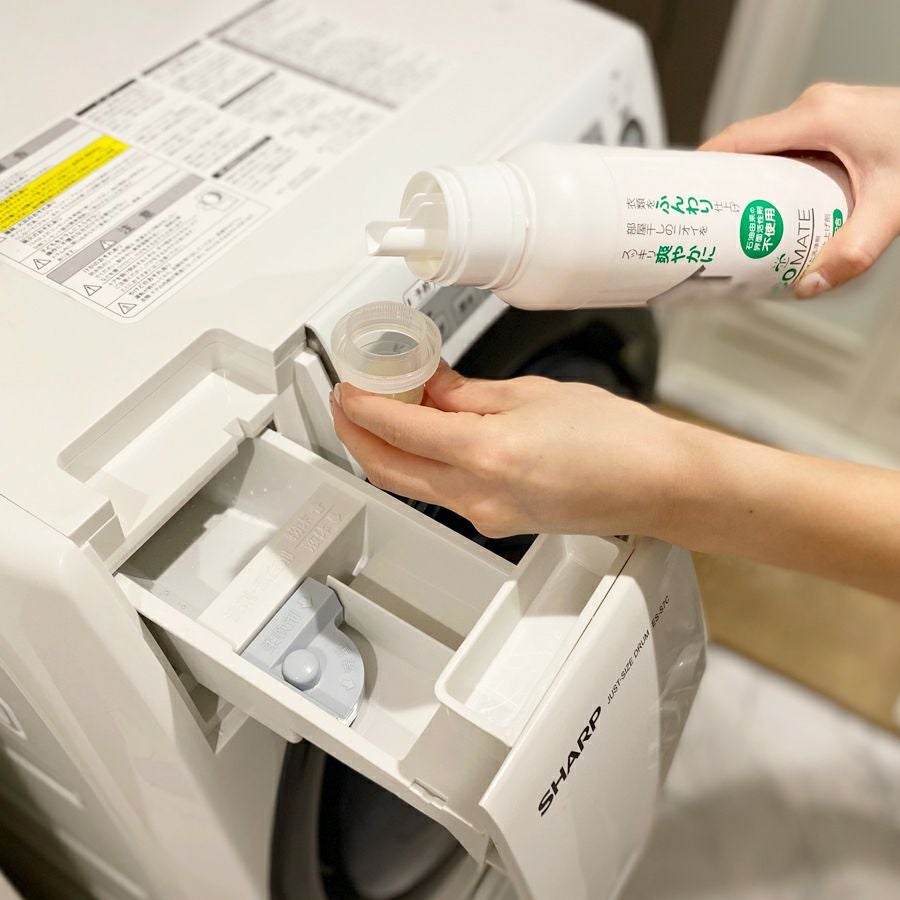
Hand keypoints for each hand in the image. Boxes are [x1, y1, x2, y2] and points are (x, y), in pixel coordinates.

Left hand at [330, 363, 686, 537]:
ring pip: (411, 484)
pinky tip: (430, 436)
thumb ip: (468, 394)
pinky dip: (424, 464)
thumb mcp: (533, 395)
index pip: (398, 429)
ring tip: (389, 411)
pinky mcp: (498, 523)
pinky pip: (443, 493)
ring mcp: (487, 516)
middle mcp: (480, 495)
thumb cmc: (618, 439)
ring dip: (388, 450)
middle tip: (350, 402)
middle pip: (389, 470)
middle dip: (358, 435)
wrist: (659, 483)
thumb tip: (430, 387)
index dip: (362, 405)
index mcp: (487, 454)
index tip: (349, 387)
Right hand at [701, 83, 899, 297]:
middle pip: (748, 145)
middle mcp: (817, 108)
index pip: (737, 138)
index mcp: (817, 116)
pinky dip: (777, 174)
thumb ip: (852, 251)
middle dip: (724, 183)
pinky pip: (790, 147)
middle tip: (708, 219)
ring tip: (738, 219)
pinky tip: (780, 205)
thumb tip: (810, 284)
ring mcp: (828, 113)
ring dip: (751, 180)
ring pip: (769, 147)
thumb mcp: (892, 207)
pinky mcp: (838, 123)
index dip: (703, 166)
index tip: (682, 192)